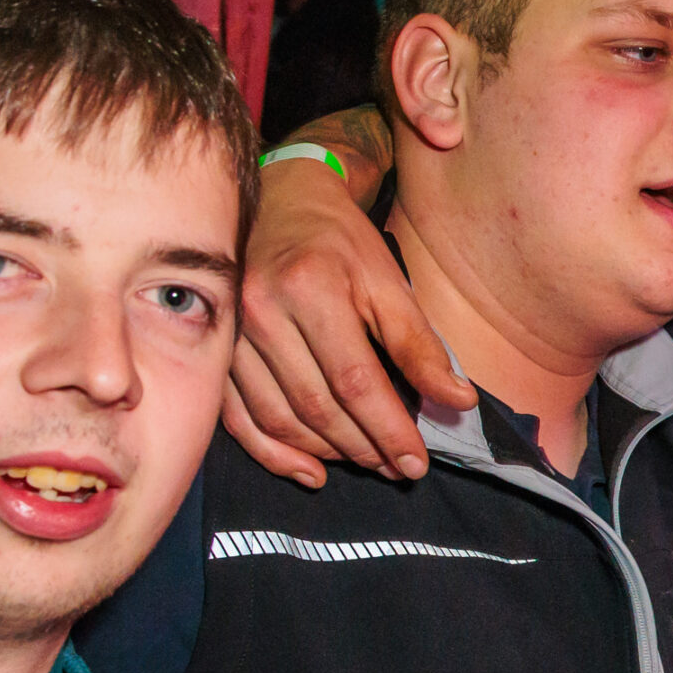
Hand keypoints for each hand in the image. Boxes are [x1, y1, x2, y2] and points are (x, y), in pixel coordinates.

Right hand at [227, 159, 472, 487]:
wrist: (278, 201)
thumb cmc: (340, 242)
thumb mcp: (388, 281)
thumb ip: (419, 345)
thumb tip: (458, 403)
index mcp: (312, 287)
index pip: (355, 381)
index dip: (388, 430)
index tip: (415, 464)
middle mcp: (262, 311)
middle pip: (316, 405)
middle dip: (362, 447)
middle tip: (395, 467)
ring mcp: (229, 333)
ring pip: (278, 418)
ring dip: (324, 453)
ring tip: (364, 462)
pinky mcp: (214, 351)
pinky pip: (238, 419)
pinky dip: (274, 453)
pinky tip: (310, 471)